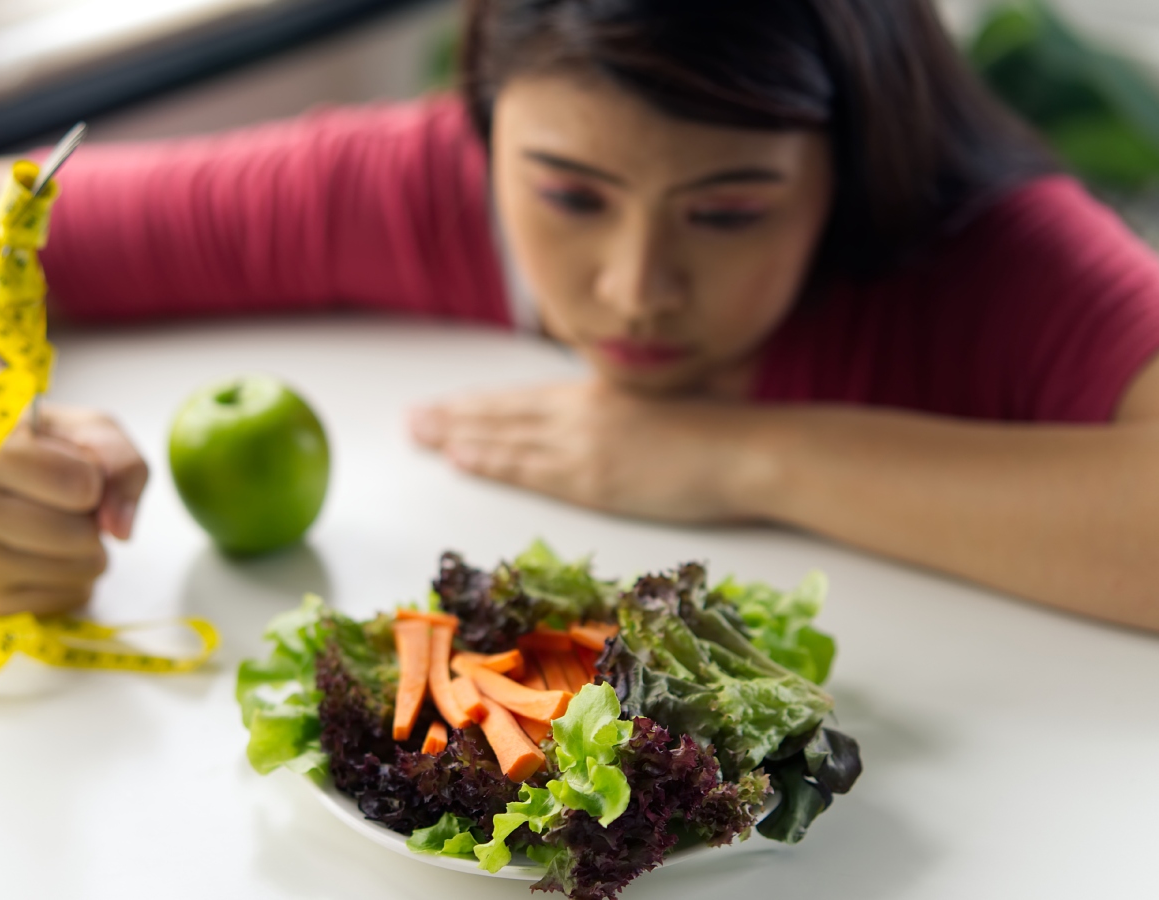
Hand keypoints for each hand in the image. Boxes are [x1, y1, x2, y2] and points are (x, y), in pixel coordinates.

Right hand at [0, 403, 148, 615]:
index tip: (66, 465)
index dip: (93, 477)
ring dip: (88, 549)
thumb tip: (121, 531)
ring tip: (53, 523)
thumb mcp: (88, 428)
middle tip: (59, 499)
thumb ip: (122, 462)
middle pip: (82, 536)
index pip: (81, 486)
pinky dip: (75, 576)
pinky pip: (74, 596)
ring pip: (83, 570)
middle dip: (92, 519)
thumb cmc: (42, 445)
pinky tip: (43, 551)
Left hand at [409, 381, 769, 522]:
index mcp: (597, 395)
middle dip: (455, 418)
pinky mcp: (594, 480)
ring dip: (459, 436)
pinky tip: (462, 460)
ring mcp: (585, 446)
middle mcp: (582, 414)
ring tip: (421, 435)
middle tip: (412, 420)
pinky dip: (493, 463)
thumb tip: (589, 429)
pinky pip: (531, 471)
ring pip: (508, 438)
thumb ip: (615, 417)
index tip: (448, 406)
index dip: (482, 405)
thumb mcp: (656, 410)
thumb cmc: (717, 431)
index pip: (524, 402)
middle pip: (505, 415)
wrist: (747, 450)